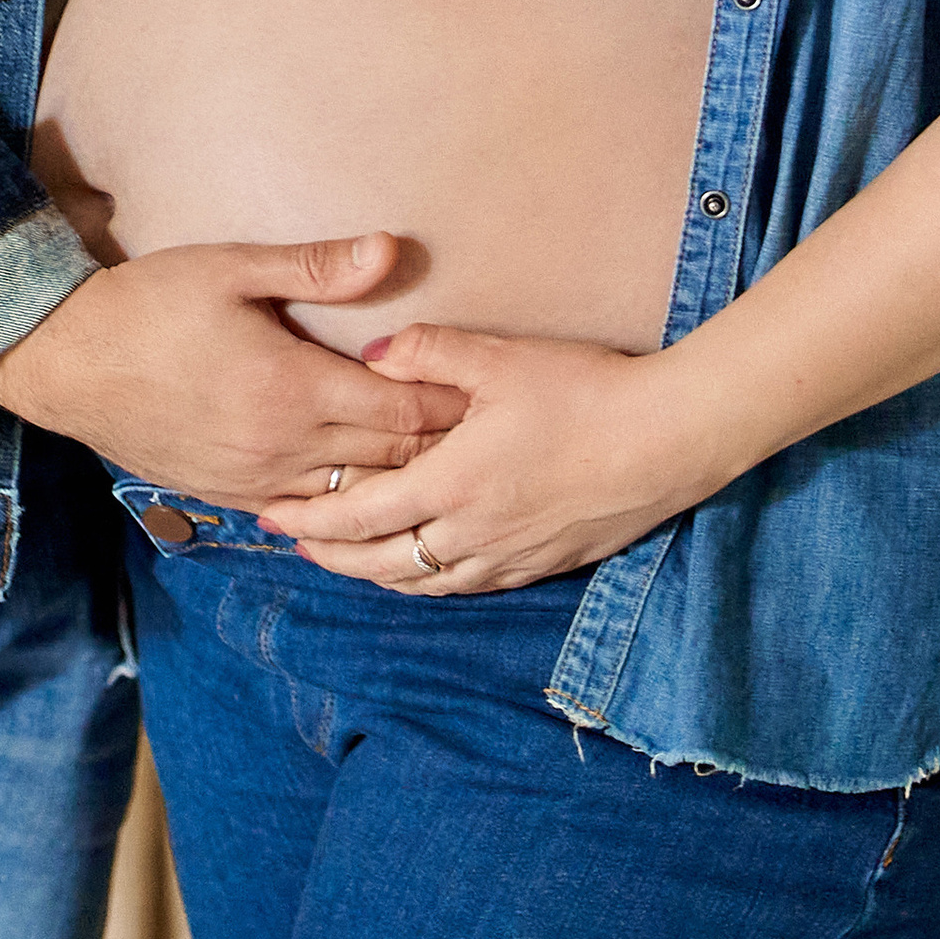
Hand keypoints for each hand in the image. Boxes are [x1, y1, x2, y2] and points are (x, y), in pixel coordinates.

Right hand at [0, 234, 466, 507]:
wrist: (65, 361)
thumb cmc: (148, 303)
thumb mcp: (232, 267)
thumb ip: (318, 266)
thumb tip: (393, 251)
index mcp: (293, 389)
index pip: (402, 413)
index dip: (450, 405)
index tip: (486, 393)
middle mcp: (282, 449)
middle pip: (389, 463)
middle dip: (438, 448)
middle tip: (484, 433)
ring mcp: (255, 482)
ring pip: (353, 502)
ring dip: (395, 483)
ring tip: (439, 467)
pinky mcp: (228, 496)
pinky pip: (307, 514)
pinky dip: (344, 504)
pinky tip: (365, 491)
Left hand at [255, 322, 725, 592]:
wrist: (669, 438)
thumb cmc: (585, 391)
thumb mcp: (500, 358)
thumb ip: (428, 352)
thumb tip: (372, 356)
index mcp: (451, 484)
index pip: (358, 517)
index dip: (309, 521)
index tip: (270, 515)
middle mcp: (471, 534)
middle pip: (380, 564)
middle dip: (329, 557)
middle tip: (292, 543)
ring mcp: (508, 555)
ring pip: (422, 584)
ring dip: (375, 575)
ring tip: (346, 560)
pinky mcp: (542, 563)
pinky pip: (467, 586)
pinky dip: (428, 582)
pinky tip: (422, 567)